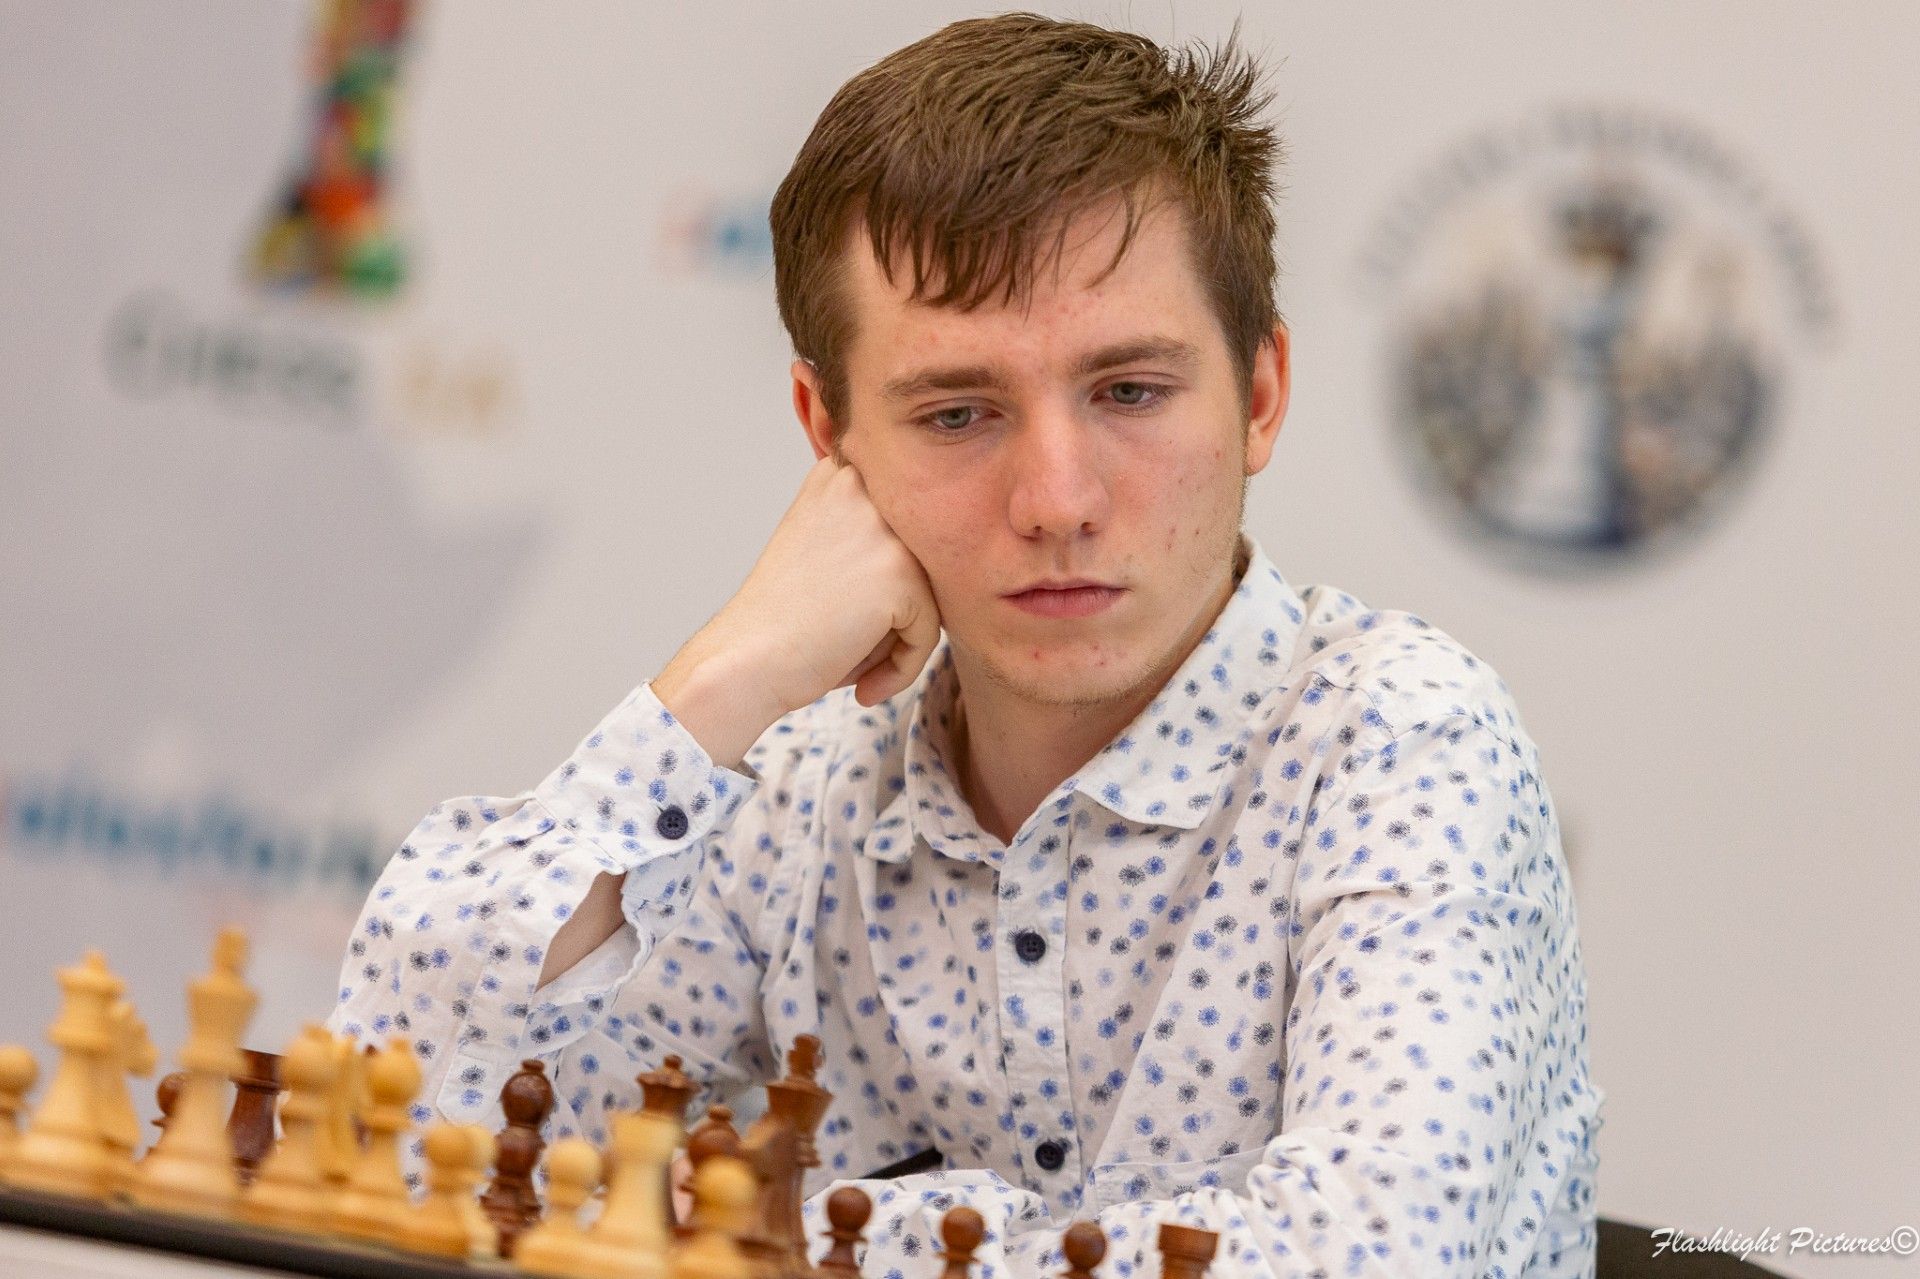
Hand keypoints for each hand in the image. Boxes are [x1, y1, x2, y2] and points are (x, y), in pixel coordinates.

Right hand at [653, 455, 941, 767]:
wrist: (744, 661)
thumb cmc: (781, 620)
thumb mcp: (823, 547)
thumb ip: (874, 532)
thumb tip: (952, 539)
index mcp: (840, 473)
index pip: (905, 529)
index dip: (883, 584)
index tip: (844, 615)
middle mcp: (862, 487)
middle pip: (922, 559)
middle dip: (895, 611)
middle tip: (848, 645)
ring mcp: (884, 527)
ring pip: (932, 594)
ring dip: (899, 639)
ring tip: (853, 661)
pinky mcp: (900, 572)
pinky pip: (930, 630)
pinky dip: (902, 666)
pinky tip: (862, 683)